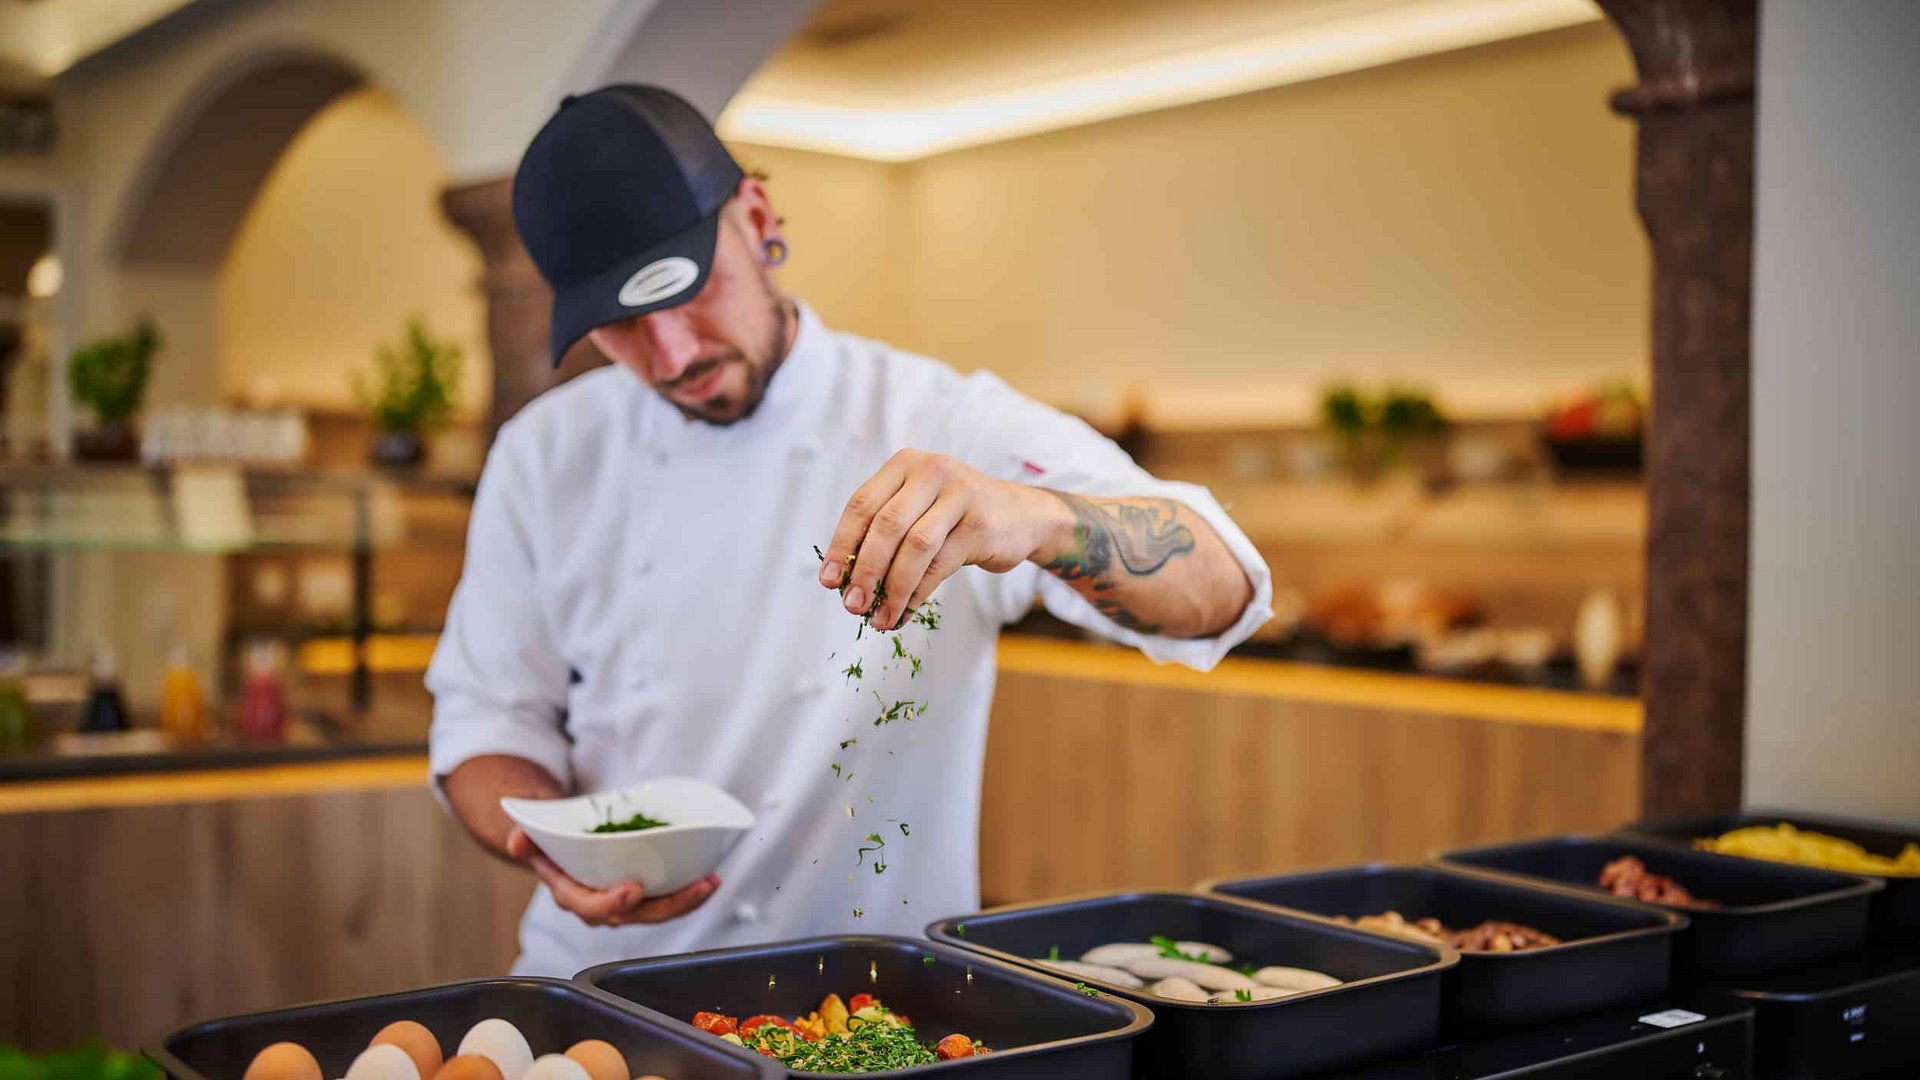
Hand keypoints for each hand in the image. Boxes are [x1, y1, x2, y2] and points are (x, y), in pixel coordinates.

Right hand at [505, 826, 719, 926]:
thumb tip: (518, 841)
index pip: (591, 907)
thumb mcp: (532, 836)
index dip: (612, 903)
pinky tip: (710, 878)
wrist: (560, 845)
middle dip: (669, 905)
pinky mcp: (643, 893)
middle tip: (697, 887)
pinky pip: (667, 898)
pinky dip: (688, 890)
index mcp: (573, 895)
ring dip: (686, 900)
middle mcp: (601, 905)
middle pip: (637, 916)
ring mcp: (625, 902)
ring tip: (711, 882)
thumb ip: (525, 838)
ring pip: (658, 910)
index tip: (633, 890)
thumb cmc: (549, 841)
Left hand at [819, 449, 1066, 629]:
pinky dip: (917, 594)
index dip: (842, 545)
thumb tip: (846, 581)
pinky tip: (904, 612)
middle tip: (851, 605)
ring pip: (915, 547)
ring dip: (892, 589)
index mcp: (905, 464)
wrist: (1020, 516)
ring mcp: (960, 495)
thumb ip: (885, 533)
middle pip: (887, 525)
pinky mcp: (981, 524)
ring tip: (879, 618)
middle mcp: (932, 471)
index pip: (862, 504)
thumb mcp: (918, 510)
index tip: (829, 581)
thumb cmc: (955, 517)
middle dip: (865, 570)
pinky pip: (940, 565)